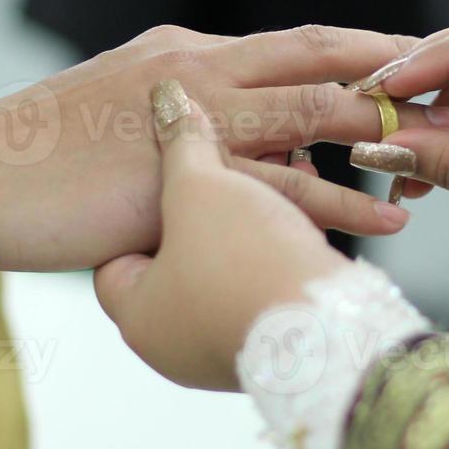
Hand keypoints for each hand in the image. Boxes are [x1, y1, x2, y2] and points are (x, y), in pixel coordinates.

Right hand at [0, 25, 448, 270]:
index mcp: (189, 54)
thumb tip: (251, 169)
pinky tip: (391, 220)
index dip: (365, 51)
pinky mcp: (183, 173)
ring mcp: (194, 115)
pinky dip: (345, 203)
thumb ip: (196, 138)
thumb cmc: (38, 163)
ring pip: (317, 113)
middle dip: (399, 73)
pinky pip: (284, 187)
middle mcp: (201, 68)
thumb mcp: (127, 129)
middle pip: (324, 59)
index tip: (420, 65)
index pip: (299, 45)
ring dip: (388, 130)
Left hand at [94, 81, 350, 390]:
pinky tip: (309, 211)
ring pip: (235, 264)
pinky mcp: (279, 345)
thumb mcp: (198, 188)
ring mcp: (226, 348)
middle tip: (239, 159)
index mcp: (135, 313)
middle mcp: (173, 342)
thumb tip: (170, 99)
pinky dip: (287, 243)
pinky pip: (272, 281)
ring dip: (261, 217)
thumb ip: (181, 142)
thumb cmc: (244, 264)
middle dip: (217, 202)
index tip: (177, 162)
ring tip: (297, 171)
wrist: (328, 331)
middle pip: (183, 250)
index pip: (119, 247)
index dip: (148, 196)